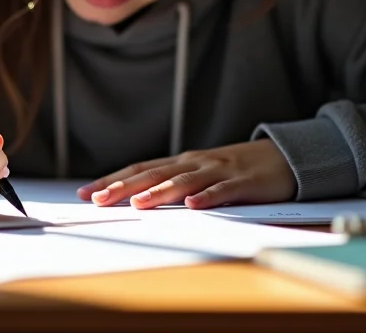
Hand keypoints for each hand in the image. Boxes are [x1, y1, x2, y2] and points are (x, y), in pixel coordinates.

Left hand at [76, 139, 296, 209]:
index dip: (111, 180)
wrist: (280, 157)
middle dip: (123, 187)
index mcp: (180, 163)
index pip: (138, 169)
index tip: (85, 193)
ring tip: (138, 203)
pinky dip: (207, 198)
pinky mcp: (242, 183)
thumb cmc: (233, 170)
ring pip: (183, 181)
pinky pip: (222, 191)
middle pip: (153, 174)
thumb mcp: (199, 175)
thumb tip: (134, 201)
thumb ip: (172, 185)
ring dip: (159, 192)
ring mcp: (217, 170)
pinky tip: (193, 206)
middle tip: (98, 199)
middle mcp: (193, 163)